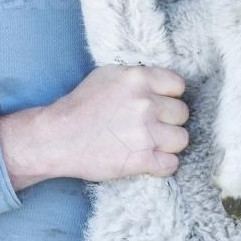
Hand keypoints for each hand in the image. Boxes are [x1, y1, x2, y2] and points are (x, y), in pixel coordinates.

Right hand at [0, 64, 188, 190]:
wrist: (58, 138)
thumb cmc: (80, 106)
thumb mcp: (108, 75)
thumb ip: (137, 77)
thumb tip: (160, 83)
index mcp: (138, 79)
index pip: (178, 85)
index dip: (169, 96)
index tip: (159, 104)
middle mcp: (145, 103)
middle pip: (181, 113)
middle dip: (168, 120)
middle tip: (150, 125)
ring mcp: (145, 133)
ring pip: (181, 139)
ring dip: (168, 143)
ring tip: (149, 143)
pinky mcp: (142, 160)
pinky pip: (172, 164)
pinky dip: (162, 165)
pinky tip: (148, 160)